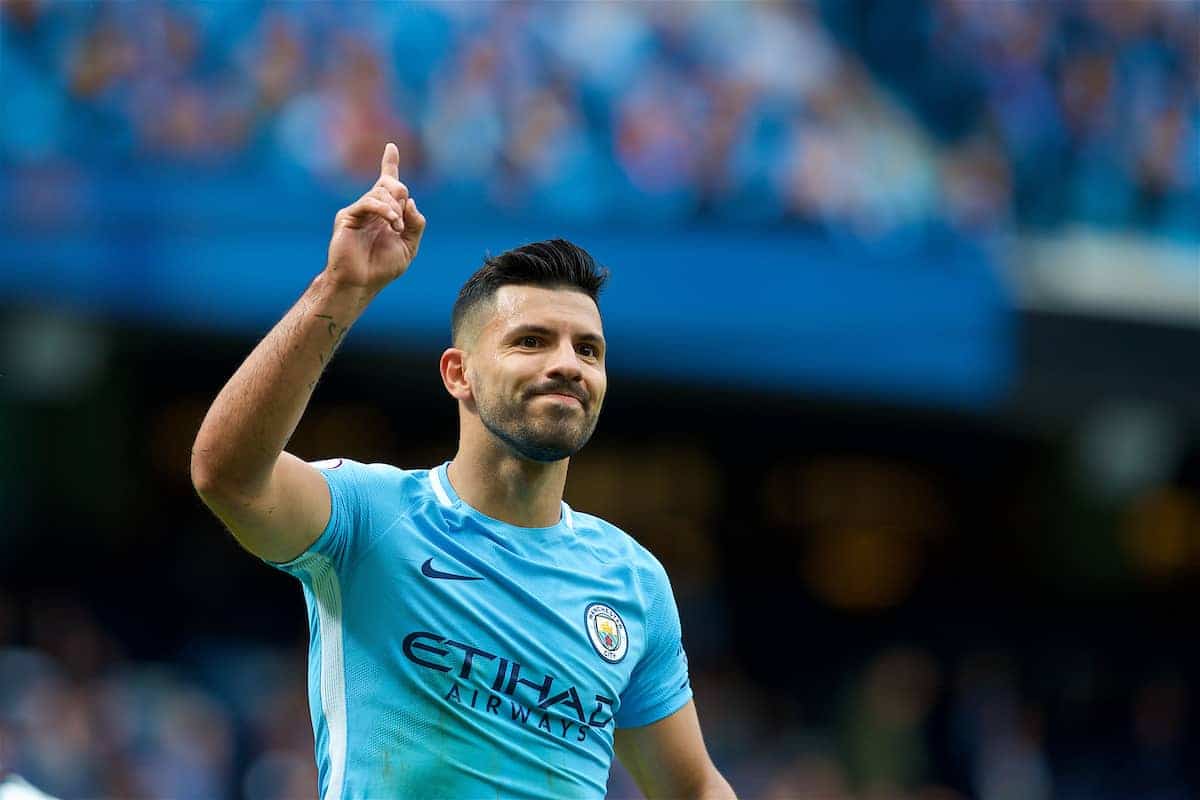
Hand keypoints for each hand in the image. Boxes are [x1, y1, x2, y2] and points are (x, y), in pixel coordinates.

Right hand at [324, 143, 426, 293]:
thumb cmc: (382, 268)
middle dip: (400, 193)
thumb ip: (415, 224)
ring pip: (381, 193)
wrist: (361, 283)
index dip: (389, 163)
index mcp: (385, 213)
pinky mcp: (348, 216)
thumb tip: (410, 201)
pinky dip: (384, 209)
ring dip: (394, 208)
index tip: (391, 147)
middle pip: (390, 184)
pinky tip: (392, 221)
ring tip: (397, 227)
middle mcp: (371, 209)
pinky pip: (368, 202)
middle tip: (401, 216)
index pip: (388, 183)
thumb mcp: (409, 246)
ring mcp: (359, 211)